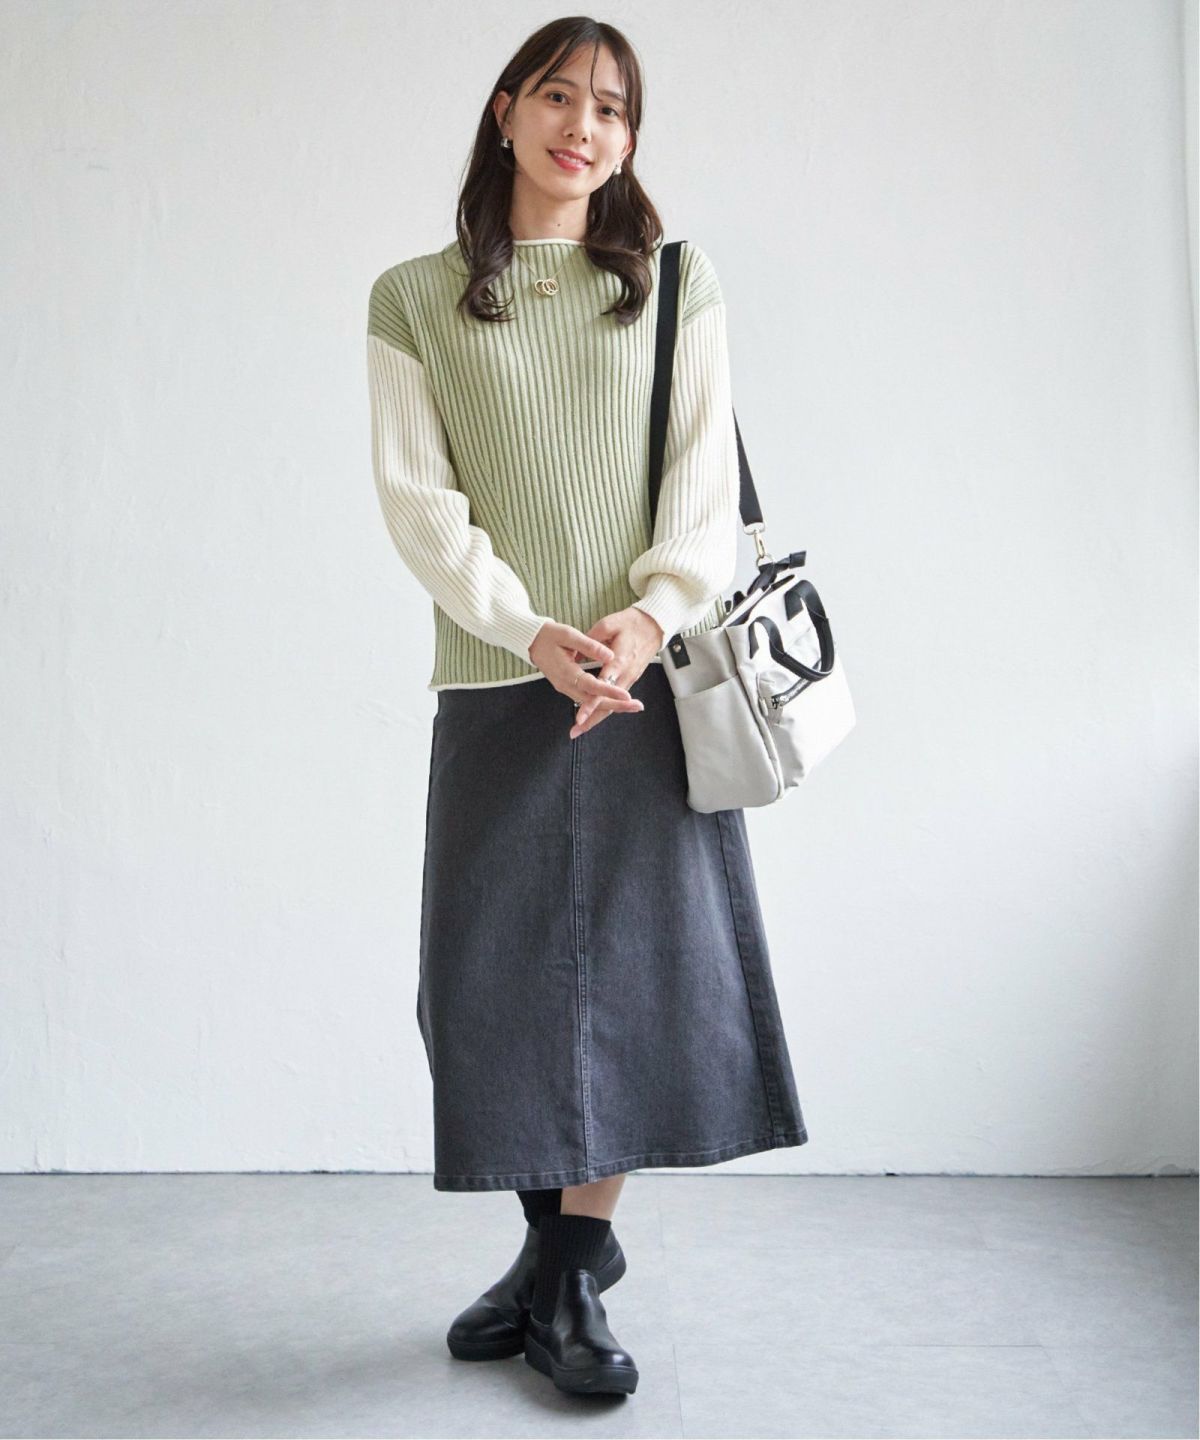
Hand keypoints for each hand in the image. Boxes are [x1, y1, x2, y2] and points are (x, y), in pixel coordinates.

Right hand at [528, 620, 644, 720]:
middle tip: (637, 706)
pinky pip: (587, 700)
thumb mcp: (568, 635)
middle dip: (616, 705)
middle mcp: (566, 685)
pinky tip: (617, 703)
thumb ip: (589, 646)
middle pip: (594, 701)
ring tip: (632, 706)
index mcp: (566, 672)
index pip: (592, 685)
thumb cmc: (549, 636)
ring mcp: (567, 688)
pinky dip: (602, 703)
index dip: (609, 690)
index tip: (626, 695)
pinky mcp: (569, 687)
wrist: (532, 642)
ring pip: (591, 703)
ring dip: (612, 705)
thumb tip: (610, 655)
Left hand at [568, 606, 663, 738]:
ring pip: (613, 704)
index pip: (603, 687)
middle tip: (574, 731)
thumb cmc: (633, 622)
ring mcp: (630, 678)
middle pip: (609, 703)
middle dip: (591, 719)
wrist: (656, 624)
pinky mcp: (631, 678)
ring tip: (580, 728)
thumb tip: (575, 655)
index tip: (580, 715)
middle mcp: (626, 674)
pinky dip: (605, 708)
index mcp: (620, 661)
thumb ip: (591, 640)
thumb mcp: (609, 624)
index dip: (591, 702)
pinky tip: (594, 715)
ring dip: (597, 717)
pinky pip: (617, 697)